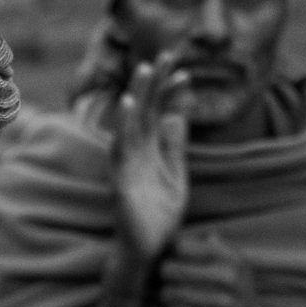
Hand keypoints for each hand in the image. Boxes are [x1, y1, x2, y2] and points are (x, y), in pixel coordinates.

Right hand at [112, 49, 191, 260]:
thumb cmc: (159, 217)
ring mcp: (127, 167)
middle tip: (167, 54)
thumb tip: (179, 116)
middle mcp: (136, 154)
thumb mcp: (175, 176)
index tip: (184, 71)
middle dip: (155, 83)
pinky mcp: (122, 182)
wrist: (150, 252)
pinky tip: (126, 107)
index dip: (170, 93)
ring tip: (145, 71)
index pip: (159, 114)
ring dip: (137, 97)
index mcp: (150, 152)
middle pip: (144, 112)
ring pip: (130, 126)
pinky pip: (120, 151)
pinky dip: (122, 128)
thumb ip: (175, 147)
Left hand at [159, 233, 305, 306]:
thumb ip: (214, 248)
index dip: (173, 255)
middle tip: (169, 283)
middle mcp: (228, 278)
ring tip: (172, 301)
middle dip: (165, 278)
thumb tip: (191, 233)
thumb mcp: (235, 266)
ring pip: (169, 294)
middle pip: (170, 269)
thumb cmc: (239, 295)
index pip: (182, 246)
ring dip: (167, 299)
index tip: (175, 261)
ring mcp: (222, 304)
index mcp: (231, 259)